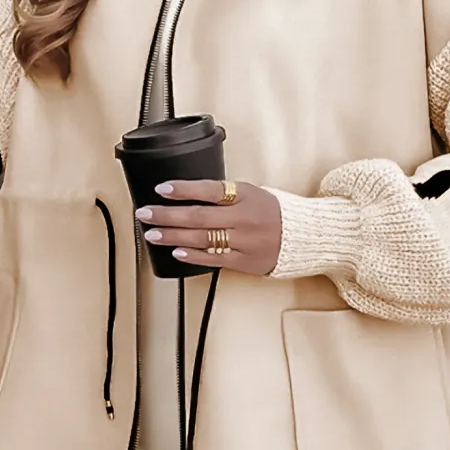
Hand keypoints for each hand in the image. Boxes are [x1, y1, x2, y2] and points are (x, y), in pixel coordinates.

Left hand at [135, 178, 281, 275]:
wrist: (304, 236)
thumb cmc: (275, 212)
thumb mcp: (252, 193)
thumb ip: (225, 195)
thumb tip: (189, 195)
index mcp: (245, 195)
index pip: (209, 189)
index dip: (183, 189)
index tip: (161, 189)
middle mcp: (243, 218)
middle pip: (198, 216)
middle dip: (167, 215)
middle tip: (145, 213)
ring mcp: (244, 241)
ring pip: (201, 239)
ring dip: (173, 236)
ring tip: (152, 233)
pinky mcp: (245, 261)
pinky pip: (214, 258)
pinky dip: (193, 255)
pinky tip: (176, 252)